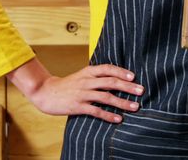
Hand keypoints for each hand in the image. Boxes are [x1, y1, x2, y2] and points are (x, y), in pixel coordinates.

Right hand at [7, 59, 143, 123]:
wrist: (45, 92)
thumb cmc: (66, 85)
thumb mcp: (81, 76)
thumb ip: (95, 76)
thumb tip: (115, 78)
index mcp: (88, 72)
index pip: (107, 68)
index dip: (121, 72)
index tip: (133, 77)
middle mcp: (86, 81)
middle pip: (111, 82)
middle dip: (128, 87)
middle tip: (141, 91)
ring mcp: (82, 94)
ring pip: (106, 97)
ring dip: (122, 102)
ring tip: (135, 107)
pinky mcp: (78, 106)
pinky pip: (96, 111)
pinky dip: (108, 115)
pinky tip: (118, 119)